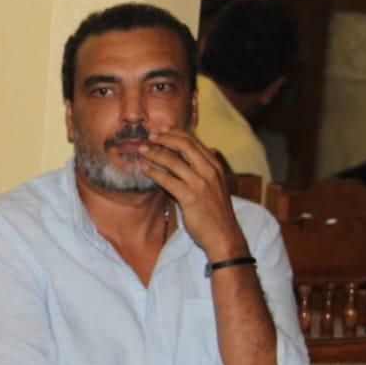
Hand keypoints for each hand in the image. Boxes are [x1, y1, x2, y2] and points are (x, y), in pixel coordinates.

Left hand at [138, 130, 247, 259]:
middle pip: (184, 145)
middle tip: (149, 136)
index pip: (194, 142)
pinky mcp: (190, 197)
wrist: (223, 235)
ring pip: (173, 161)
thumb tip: (201, 153)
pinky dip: (154, 172)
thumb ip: (206, 169)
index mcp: (215, 166)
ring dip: (155, 153)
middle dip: (164, 138)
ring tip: (142, 150)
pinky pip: (167, 180)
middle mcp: (209, 171)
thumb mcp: (216, 185)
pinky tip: (145, 169)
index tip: (161, 129)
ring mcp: (200, 183)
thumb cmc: (216, 212)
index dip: (176, 133)